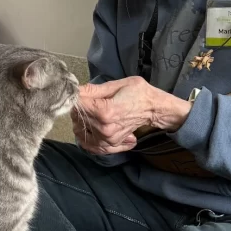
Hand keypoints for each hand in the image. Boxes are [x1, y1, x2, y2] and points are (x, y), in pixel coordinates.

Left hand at [72, 76, 191, 155]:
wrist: (154, 109)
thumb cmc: (138, 93)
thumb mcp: (117, 84)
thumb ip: (94, 90)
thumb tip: (76, 90)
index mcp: (105, 112)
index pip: (78, 104)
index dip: (76, 96)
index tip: (81, 91)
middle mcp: (104, 129)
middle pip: (77, 118)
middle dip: (79, 108)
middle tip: (89, 100)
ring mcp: (107, 140)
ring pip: (79, 131)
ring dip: (81, 122)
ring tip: (92, 113)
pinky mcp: (110, 145)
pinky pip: (89, 145)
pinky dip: (87, 136)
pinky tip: (91, 127)